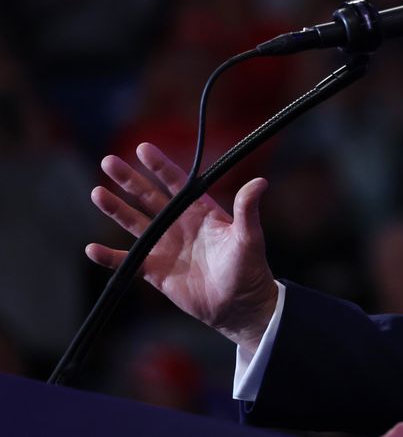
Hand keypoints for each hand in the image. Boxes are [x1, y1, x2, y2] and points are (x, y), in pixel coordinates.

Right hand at [85, 142, 277, 350]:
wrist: (239, 305)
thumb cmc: (249, 268)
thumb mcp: (249, 237)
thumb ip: (248, 210)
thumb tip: (260, 182)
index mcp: (200, 211)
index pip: (177, 183)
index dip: (160, 166)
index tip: (143, 148)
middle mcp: (179, 224)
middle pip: (148, 197)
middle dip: (129, 180)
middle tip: (109, 161)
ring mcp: (165, 246)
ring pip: (134, 223)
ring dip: (115, 209)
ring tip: (97, 193)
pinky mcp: (155, 271)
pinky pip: (128, 261)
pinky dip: (110, 257)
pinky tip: (92, 249)